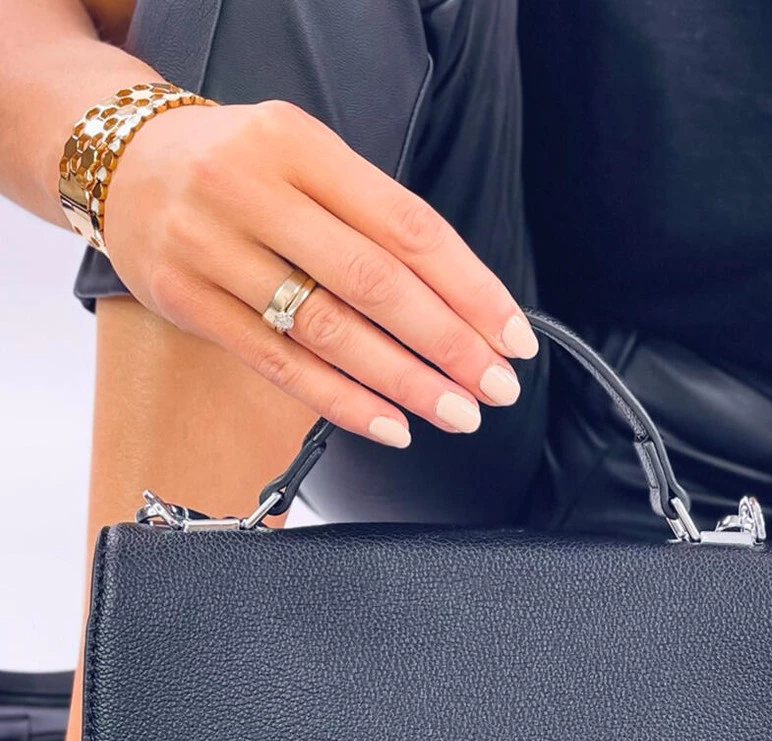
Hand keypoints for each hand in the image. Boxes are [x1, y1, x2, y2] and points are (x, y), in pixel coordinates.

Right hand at [102, 100, 538, 446]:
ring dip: (403, 381)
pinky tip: (388, 423)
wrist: (119, 164)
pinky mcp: (187, 300)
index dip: (470, 288)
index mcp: (300, 144)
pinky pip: (278, 364)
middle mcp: (253, 190)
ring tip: (454, 411)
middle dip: (447, 344)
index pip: (408, 226)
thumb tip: (457, 303)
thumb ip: (368, 216)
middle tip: (495, 387)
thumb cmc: (233, 166)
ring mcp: (213, 247)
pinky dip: (341, 401)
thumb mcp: (303, 157)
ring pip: (327, 330)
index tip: (511, 336)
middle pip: (373, 281)